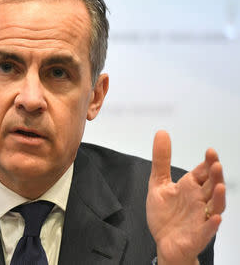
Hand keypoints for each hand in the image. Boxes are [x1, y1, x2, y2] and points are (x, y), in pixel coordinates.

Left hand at [146, 130, 225, 264]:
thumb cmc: (165, 215)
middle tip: (215, 164)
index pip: (202, 172)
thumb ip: (161, 160)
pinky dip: (212, 223)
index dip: (207, 162)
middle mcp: (198, 200)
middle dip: (214, 175)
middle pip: (210, 186)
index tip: (210, 152)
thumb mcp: (158, 184)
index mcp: (189, 187)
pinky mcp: (198, 234)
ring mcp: (200, 217)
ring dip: (218, 196)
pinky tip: (214, 217)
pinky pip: (208, 229)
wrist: (165, 243)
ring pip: (214, 206)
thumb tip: (162, 134)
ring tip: (218, 186)